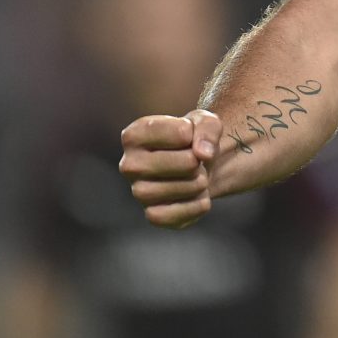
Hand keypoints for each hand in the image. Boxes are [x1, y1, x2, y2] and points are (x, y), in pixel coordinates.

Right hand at [117, 109, 223, 227]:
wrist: (199, 164)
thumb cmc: (195, 137)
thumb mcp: (205, 121)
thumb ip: (207, 128)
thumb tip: (203, 154)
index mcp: (134, 135)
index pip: (181, 133)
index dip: (196, 135)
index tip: (189, 136)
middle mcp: (130, 165)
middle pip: (184, 164)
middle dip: (199, 162)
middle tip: (196, 161)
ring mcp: (138, 192)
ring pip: (179, 190)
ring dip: (199, 183)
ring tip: (198, 177)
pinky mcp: (152, 214)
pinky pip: (176, 216)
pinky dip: (196, 206)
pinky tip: (199, 196)